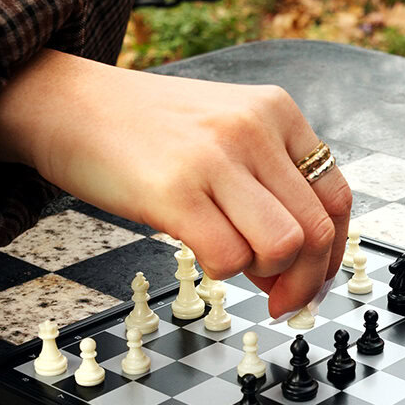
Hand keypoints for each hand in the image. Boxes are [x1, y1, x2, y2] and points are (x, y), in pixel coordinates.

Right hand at [0, 51, 349, 315]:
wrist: (67, 104)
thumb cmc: (146, 130)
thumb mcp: (223, 134)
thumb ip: (266, 187)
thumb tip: (295, 270)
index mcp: (275, 110)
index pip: (336, 197)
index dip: (331, 254)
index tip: (312, 281)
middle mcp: (254, 128)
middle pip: (316, 230)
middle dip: (304, 280)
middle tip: (279, 299)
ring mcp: (215, 157)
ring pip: (283, 246)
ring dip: (263, 274)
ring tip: (232, 262)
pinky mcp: (174, 190)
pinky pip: (228, 257)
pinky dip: (221, 271)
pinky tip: (200, 253)